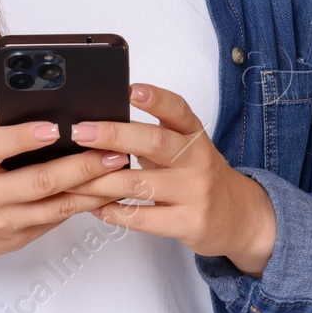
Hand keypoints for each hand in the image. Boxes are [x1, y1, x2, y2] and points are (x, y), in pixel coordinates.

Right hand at [0, 117, 127, 280]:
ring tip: (117, 168)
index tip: (55, 127)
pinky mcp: (18, 238)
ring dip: (92, 188)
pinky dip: (82, 204)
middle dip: (81, 165)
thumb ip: (3, 129)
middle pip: (40, 181)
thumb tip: (49, 114)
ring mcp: (3, 222)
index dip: (25, 137)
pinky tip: (102, 190)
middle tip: (111, 150)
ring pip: (56, 207)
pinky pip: (56, 220)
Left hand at [62, 83, 276, 277]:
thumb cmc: (200, 177)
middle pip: (154, 143)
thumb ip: (155, 136)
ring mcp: (195, 192)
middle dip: (113, 136)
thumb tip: (101, 123)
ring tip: (72, 177)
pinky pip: (143, 218)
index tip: (131, 89)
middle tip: (81, 132)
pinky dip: (114, 212)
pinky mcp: (189, 223)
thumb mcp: (188, 148)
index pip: (178, 110)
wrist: (239, 218)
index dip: (156, 98)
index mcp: (195, 135)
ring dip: (100, 180)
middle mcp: (197, 160)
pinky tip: (94, 207)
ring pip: (140, 183)